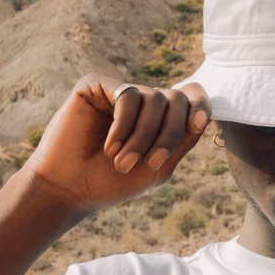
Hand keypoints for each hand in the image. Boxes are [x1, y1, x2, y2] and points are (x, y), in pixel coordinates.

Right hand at [25, 74, 209, 212]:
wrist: (68, 189)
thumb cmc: (111, 183)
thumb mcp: (158, 166)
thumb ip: (182, 141)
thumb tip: (206, 115)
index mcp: (159, 119)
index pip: (190, 97)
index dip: (200, 105)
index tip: (197, 125)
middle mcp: (142, 101)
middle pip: (176, 99)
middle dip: (169, 134)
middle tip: (151, 163)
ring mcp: (120, 92)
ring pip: (154, 99)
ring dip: (143, 137)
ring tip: (122, 162)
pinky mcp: (96, 85)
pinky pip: (127, 95)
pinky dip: (124, 125)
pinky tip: (111, 146)